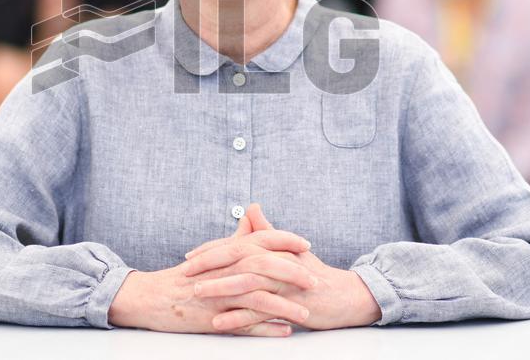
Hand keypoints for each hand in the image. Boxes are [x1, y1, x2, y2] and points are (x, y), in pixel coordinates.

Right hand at [108, 213, 316, 335]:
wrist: (153, 296)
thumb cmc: (186, 275)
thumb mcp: (213, 253)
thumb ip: (237, 235)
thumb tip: (252, 215)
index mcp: (226, 252)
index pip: (260, 240)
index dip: (285, 240)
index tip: (307, 244)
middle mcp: (224, 270)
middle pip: (264, 266)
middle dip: (293, 273)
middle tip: (315, 281)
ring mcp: (219, 295)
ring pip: (257, 297)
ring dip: (284, 305)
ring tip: (306, 313)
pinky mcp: (213, 317)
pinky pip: (243, 324)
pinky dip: (265, 328)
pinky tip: (283, 331)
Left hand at [185, 204, 381, 331]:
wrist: (344, 296)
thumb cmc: (313, 273)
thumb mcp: (289, 250)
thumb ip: (267, 231)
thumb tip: (252, 207)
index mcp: (273, 248)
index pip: (237, 245)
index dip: (211, 250)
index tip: (189, 257)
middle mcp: (276, 261)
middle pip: (238, 258)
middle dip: (209, 264)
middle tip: (185, 271)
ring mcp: (283, 283)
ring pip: (246, 282)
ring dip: (220, 287)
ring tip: (197, 293)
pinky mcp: (290, 304)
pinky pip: (259, 311)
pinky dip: (238, 317)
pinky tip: (219, 322)